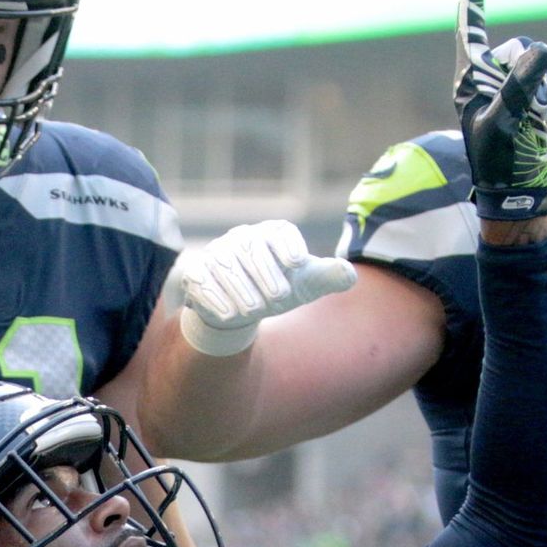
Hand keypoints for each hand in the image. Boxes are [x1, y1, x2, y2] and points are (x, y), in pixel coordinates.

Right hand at [170, 220, 357, 357]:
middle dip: (265, 272)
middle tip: (280, 297)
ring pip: (225, 265)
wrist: (241, 308)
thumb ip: (327, 277)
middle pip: (251, 248)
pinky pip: (201, 280)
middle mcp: (242, 239)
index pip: (280, 232)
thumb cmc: (276, 290)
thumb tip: (350, 274)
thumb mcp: (304, 286)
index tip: (298, 263)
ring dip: (241, 288)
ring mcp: (217, 255)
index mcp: (271, 235)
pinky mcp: (196, 274)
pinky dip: (214, 297)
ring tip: (255, 310)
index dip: (288, 244)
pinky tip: (228, 314)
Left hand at [453, 0, 546, 221]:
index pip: (471, 32)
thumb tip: (540, 51)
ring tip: (544, 123)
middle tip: (535, 111)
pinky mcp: (536, 100)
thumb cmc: (501, 167)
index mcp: (471, 82)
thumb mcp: (504, 125)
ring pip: (543, 66)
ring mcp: (515, 90)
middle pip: (520, 49)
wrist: (521, 197)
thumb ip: (519, 87)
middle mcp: (491, 81)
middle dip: (535, 76)